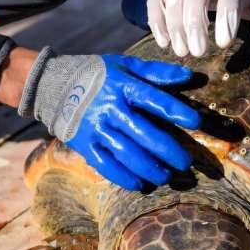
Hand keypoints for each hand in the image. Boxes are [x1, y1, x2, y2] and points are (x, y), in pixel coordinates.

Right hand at [17, 50, 200, 189]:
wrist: (52, 85)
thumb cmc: (97, 74)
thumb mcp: (125, 66)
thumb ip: (157, 73)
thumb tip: (189, 76)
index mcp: (123, 87)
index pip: (155, 100)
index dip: (177, 111)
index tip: (196, 121)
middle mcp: (111, 109)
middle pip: (145, 134)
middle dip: (169, 151)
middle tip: (186, 163)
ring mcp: (97, 129)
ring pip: (127, 154)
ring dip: (150, 168)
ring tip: (166, 176)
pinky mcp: (85, 144)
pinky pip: (106, 165)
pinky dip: (123, 177)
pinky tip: (140, 184)